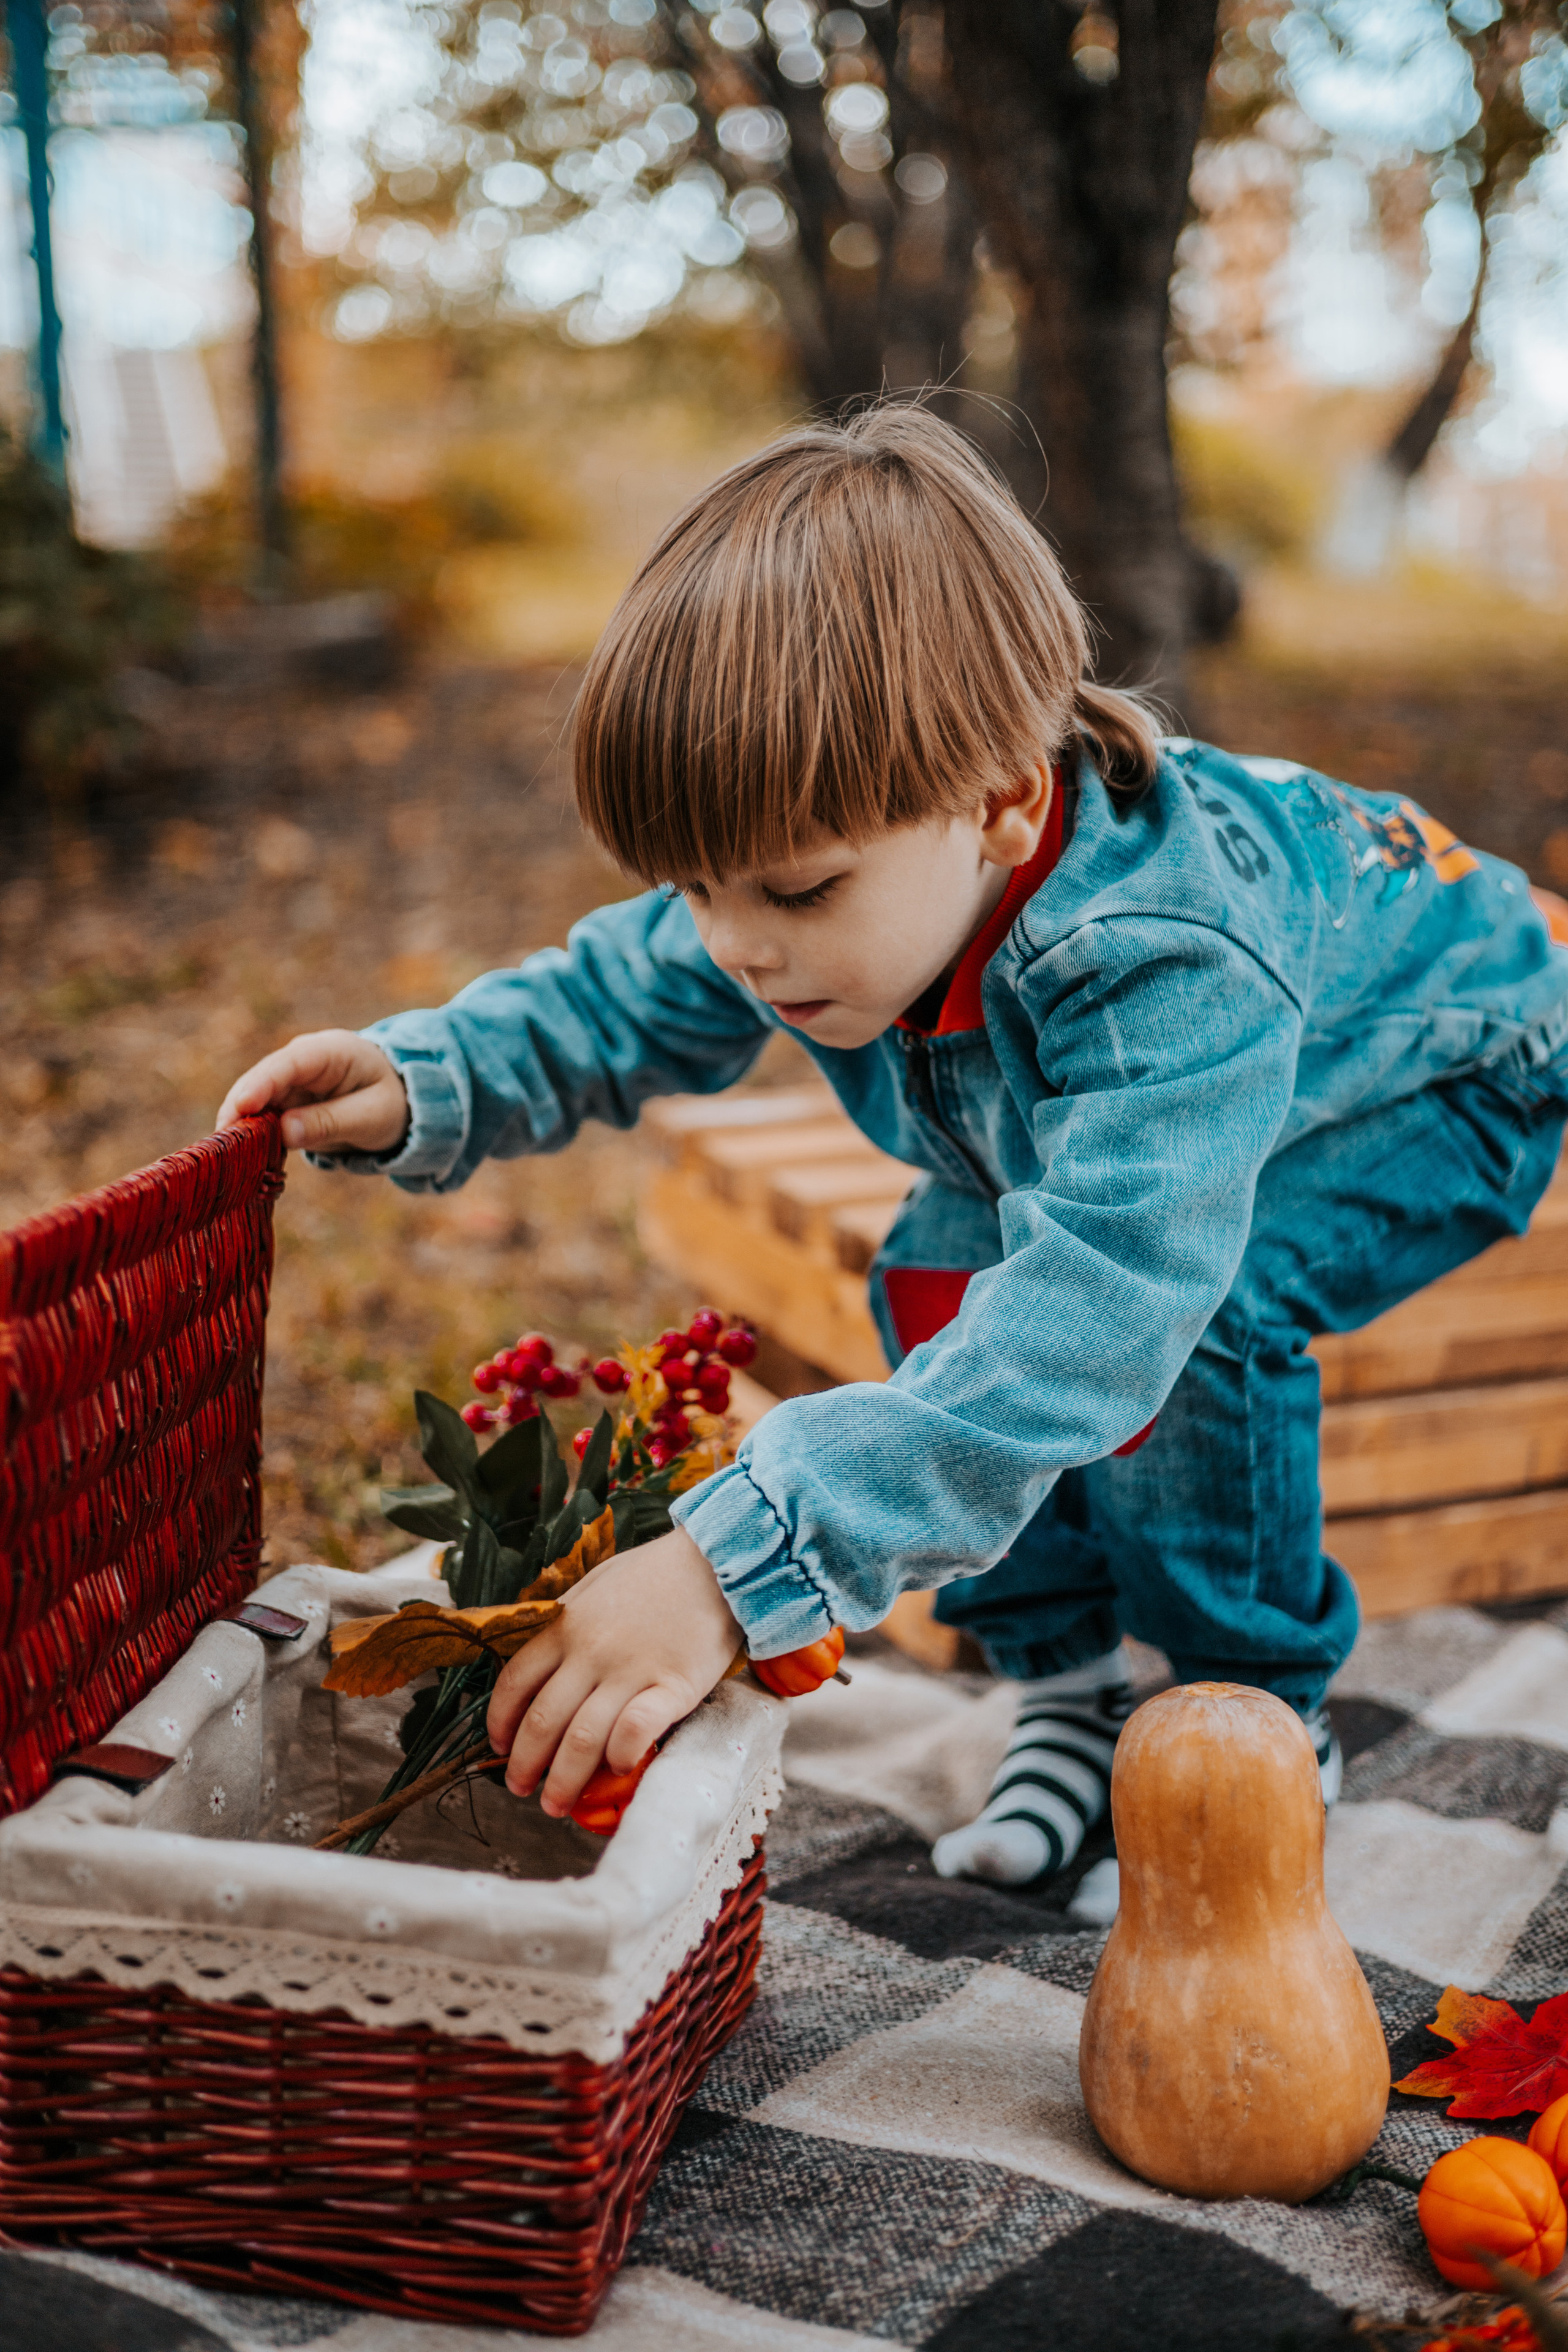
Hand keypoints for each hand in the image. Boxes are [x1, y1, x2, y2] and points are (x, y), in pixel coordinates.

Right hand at [216, 1029, 409, 1155]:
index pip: (289, 1063)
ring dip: (240, 1126)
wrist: (401, 1101)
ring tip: (224, 1156)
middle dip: (239, 1109)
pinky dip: (250, 1135)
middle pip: (261, 1081)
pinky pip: (261, 1117)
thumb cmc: (392, 1103)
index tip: (241, 1107)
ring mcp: (289, 1080)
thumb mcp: (372, 1117)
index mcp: (330, 1052)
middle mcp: (302, 1060)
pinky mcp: (283, 1101)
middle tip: (220, 1144)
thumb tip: (284, 1132)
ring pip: (254, 1101)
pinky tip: (238, 1158)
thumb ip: (330, 1122)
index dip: (261, 1084)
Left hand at [486, 1526, 741, 1816]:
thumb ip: (565, 1622)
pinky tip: (617, 1770)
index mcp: (565, 1627)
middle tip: (521, 1788)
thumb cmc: (655, 1574)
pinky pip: (635, 1731)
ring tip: (556, 1804)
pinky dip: (620, 1756)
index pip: (515, 1684)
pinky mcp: (673, 1686)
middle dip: (524, 1765)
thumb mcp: (594, 1586)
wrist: (717, 1561)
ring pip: (581, 1738)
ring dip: (563, 1780)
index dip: (500, 1724)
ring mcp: (630, 1670)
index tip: (499, 1748)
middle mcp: (590, 1652)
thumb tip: (541, 1663)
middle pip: (542, 1722)